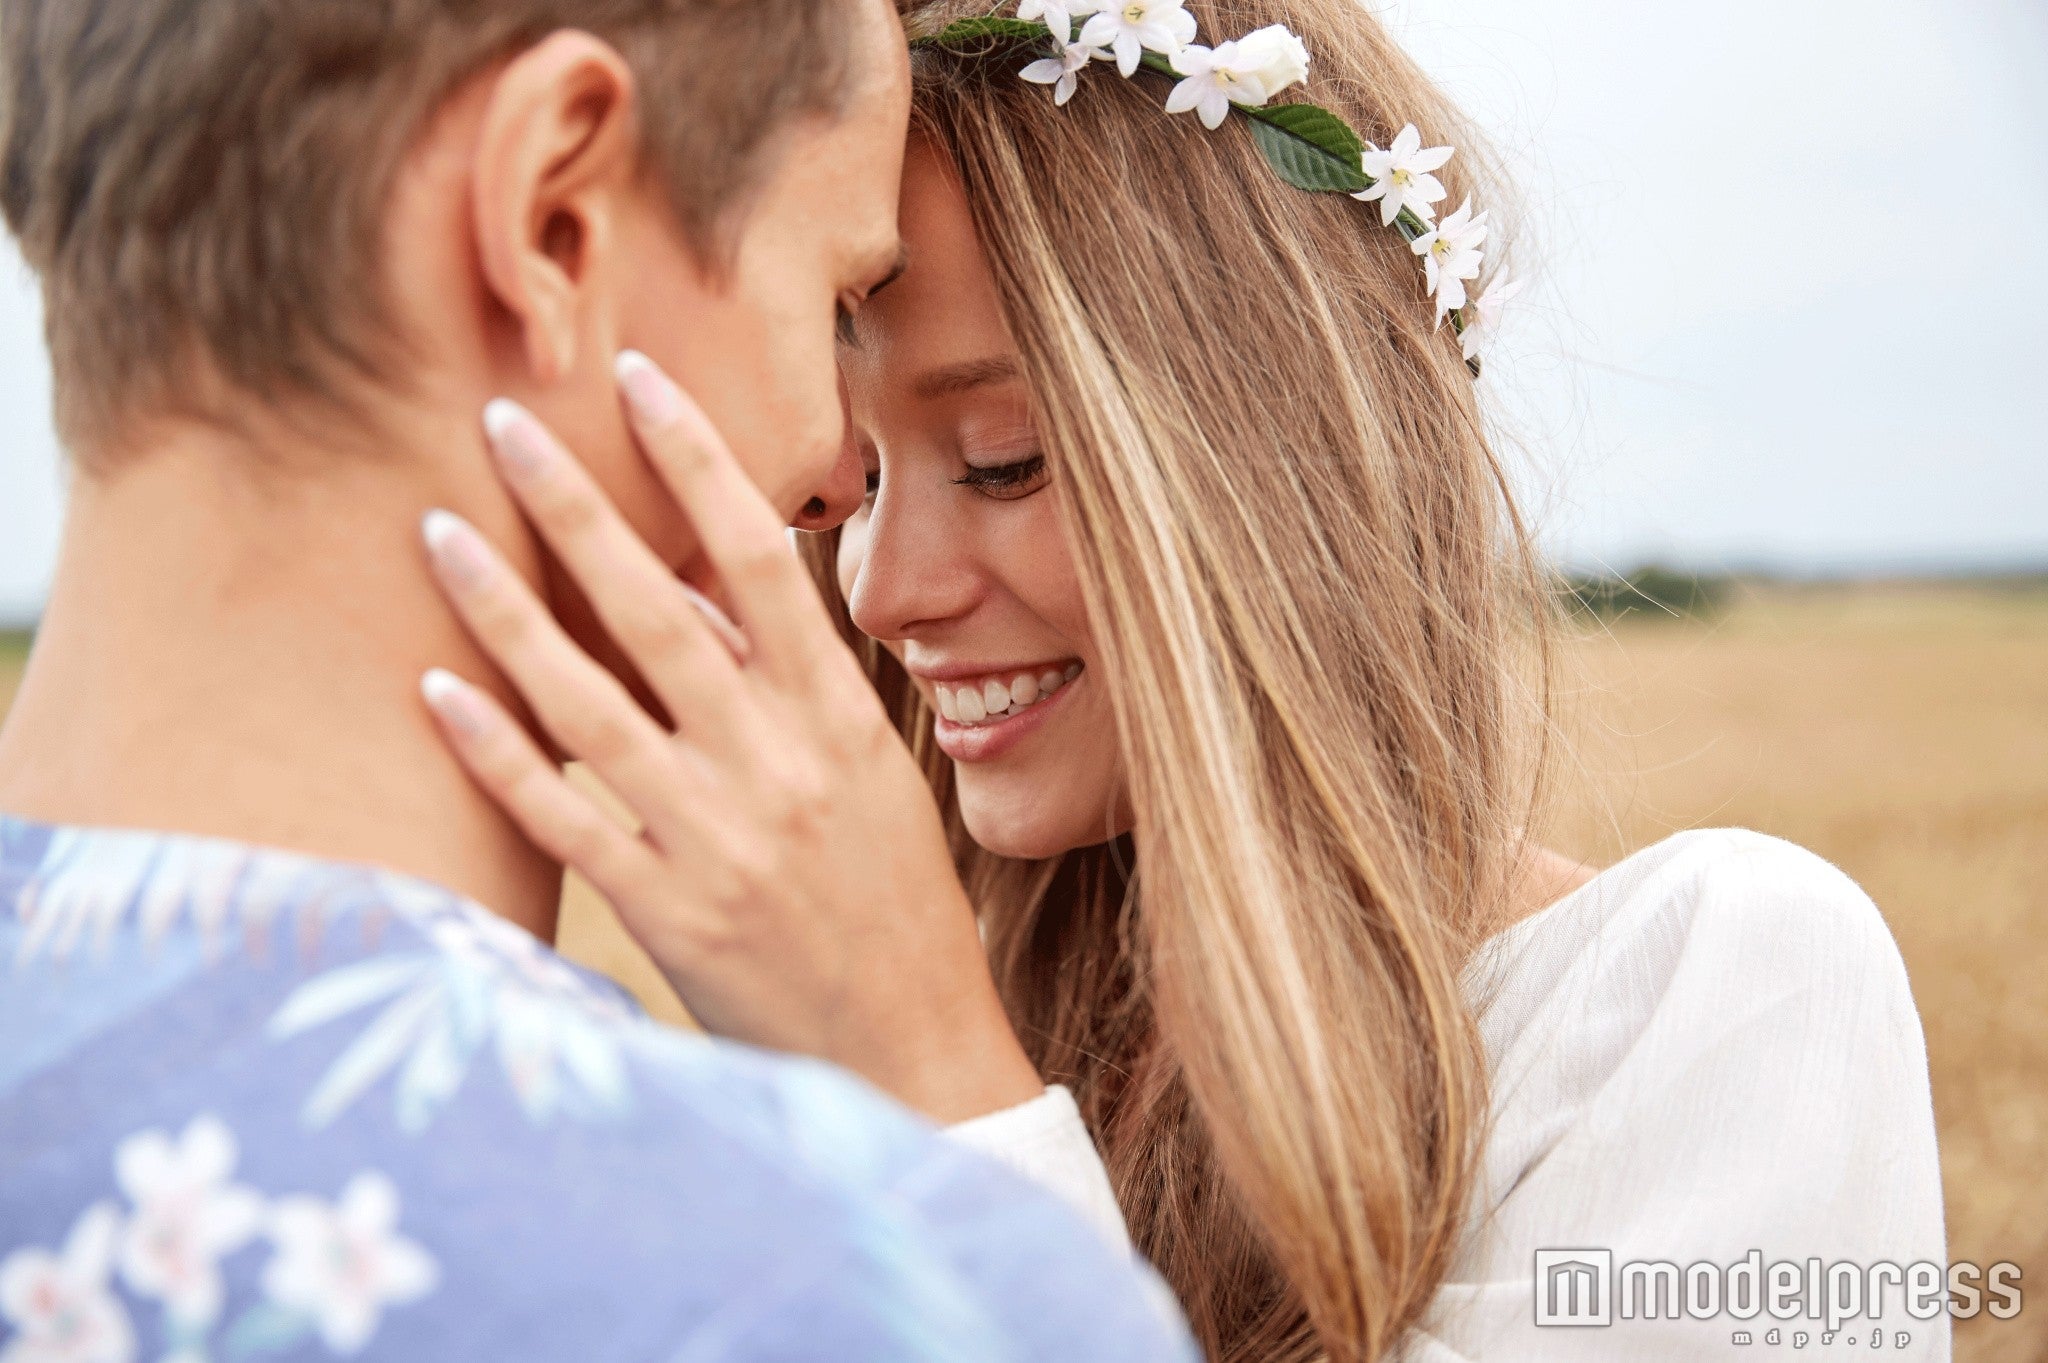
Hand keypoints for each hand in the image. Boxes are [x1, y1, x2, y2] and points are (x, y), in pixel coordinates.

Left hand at [417, 351, 1042, 1123]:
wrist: (912, 1047)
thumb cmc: (894, 905)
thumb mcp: (872, 779)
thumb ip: (792, 686)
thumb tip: (704, 589)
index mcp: (841, 719)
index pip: (767, 561)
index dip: (699, 461)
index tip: (640, 377)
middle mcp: (778, 764)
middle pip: (661, 609)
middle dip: (576, 507)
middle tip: (503, 421)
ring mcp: (716, 838)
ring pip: (590, 702)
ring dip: (505, 611)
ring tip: (434, 531)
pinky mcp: (666, 911)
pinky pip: (563, 816)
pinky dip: (497, 751)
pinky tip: (436, 688)